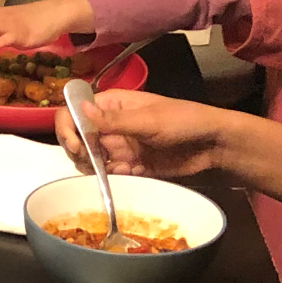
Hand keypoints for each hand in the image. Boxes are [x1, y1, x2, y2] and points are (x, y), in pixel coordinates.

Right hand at [54, 88, 223, 178]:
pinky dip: (111, 177)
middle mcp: (110, 125)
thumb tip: (79, 109)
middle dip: (78, 152)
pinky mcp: (129, 166)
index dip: (68, 128)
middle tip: (92, 162)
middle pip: (76, 138)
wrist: (213, 144)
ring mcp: (118, 146)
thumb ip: (113, 120)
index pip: (74, 111)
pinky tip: (127, 174)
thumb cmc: (184, 121)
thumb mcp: (148, 120)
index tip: (77, 147)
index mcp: (111, 105)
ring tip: (110, 170)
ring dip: (92, 167)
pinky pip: (109, 174)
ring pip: (88, 159)